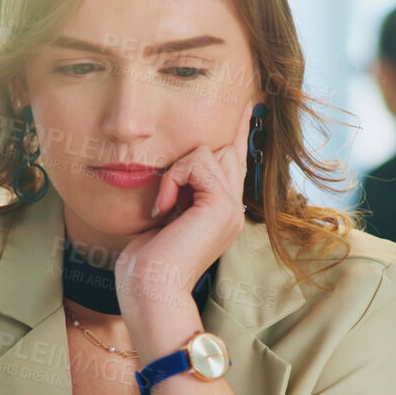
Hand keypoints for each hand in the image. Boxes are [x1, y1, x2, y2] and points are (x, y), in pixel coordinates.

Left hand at [114, 97, 256, 314]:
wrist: (150, 290)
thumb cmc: (146, 264)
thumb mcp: (162, 217)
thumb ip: (177, 191)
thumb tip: (178, 163)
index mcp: (221, 214)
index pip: (234, 162)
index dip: (239, 132)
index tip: (249, 103)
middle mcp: (233, 210)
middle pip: (225, 150)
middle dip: (207, 144)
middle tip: (204, 153)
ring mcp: (231, 208)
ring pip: (206, 152)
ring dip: (174, 174)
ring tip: (161, 209)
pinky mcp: (222, 206)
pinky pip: (197, 163)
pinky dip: (173, 180)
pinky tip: (162, 209)